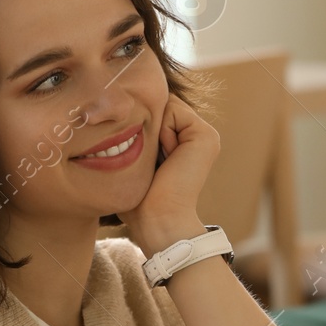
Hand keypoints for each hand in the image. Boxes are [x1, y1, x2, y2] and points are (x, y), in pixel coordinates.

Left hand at [120, 93, 219, 252]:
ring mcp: (205, 135)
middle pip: (160, 107)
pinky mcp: (206, 135)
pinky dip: (162, 131)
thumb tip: (119, 114)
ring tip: (161, 161)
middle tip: (154, 162)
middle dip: (149, 128)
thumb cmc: (141, 199)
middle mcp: (197, 136)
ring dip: (154, 131)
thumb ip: (137, 135)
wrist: (159, 218)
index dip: (142, 129)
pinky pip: (173, 110)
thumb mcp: (137, 161)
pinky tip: (168, 157)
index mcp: (184, 142)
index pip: (155, 112)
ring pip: (166, 106)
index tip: (146, 162)